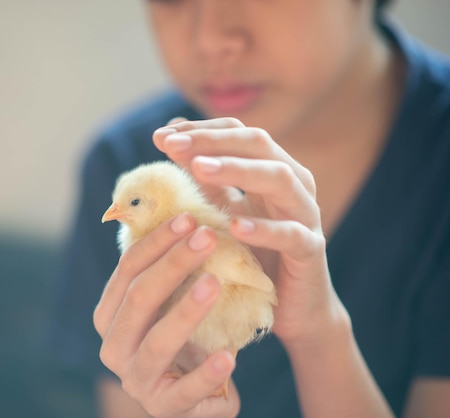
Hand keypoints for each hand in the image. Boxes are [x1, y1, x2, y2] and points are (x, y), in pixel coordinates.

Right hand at [93, 214, 240, 417]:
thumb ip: (168, 268)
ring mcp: (135, 378)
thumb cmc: (181, 336)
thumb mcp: (168, 302)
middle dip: (174, 264)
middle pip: (139, 298)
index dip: (156, 241)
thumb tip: (189, 211)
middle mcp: (113, 344)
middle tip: (208, 237)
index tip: (189, 218)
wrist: (192, 393)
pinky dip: (206, 374)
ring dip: (186, 312)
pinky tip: (229, 357)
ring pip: (157, 341)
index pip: (128, 270)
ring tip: (215, 284)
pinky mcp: (163, 406)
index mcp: (109, 314)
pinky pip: (185, 391)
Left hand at [153, 117, 349, 346]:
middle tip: (173, 144)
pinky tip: (236, 227)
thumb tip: (170, 144)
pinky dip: (265, 228)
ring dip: (237, 169)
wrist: (292, 306)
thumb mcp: (225, 212)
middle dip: (213, 141)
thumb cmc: (255, 255)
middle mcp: (293, 183)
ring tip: (199, 168)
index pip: (238, 133)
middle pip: (258, 144)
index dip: (200, 130)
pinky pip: (292, 234)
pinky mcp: (310, 250)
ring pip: (279, 178)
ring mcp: (305, 214)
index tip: (161, 136)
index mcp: (270, 169)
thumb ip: (206, 181)